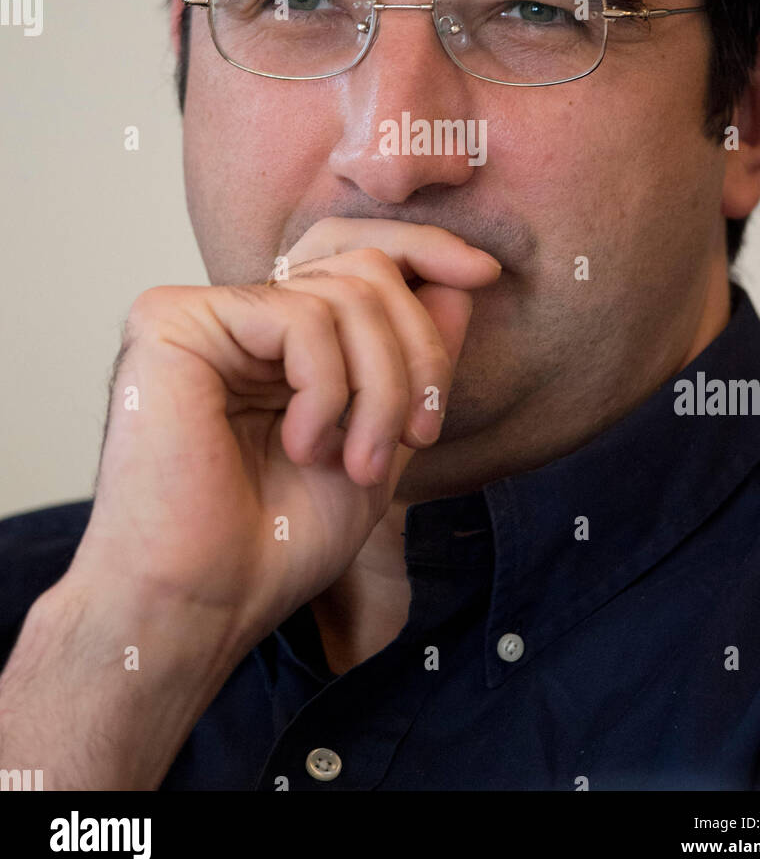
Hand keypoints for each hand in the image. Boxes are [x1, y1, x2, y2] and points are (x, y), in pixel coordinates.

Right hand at [64, 220, 501, 661]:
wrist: (202, 606)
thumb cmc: (277, 545)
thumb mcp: (380, 442)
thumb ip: (414, 363)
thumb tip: (464, 282)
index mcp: (276, 339)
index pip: (358, 257)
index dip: (425, 252)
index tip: (487, 276)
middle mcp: (236, 315)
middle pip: (367, 271)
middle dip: (417, 355)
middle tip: (418, 439)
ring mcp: (202, 314)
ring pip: (346, 293)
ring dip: (381, 389)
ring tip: (359, 463)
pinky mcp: (172, 321)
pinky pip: (300, 317)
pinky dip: (329, 390)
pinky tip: (302, 446)